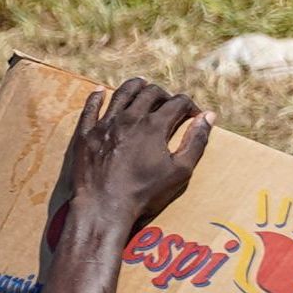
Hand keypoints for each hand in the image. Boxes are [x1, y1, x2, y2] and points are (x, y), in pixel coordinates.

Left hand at [46, 78, 211, 247]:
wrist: (103, 207)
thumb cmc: (144, 193)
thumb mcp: (180, 171)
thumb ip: (196, 141)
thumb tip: (208, 116)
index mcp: (154, 126)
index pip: (177, 102)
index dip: (189, 105)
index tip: (193, 114)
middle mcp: (129, 118)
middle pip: (150, 93)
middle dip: (164, 94)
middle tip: (168, 103)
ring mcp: (105, 124)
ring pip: (121, 93)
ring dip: (134, 86)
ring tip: (141, 85)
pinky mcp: (85, 133)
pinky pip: (90, 108)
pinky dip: (96, 97)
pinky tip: (99, 91)